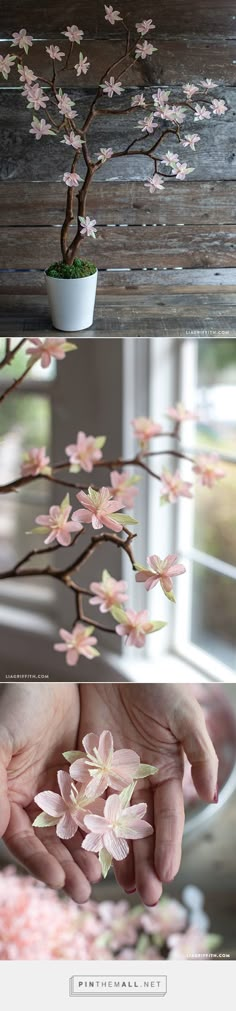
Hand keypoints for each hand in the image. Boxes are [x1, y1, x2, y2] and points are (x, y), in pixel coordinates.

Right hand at [0, 683, 100, 901]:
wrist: (49, 673)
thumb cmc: (14, 706)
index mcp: (7, 796)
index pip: (23, 839)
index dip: (39, 862)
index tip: (59, 882)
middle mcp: (34, 797)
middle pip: (51, 842)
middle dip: (67, 867)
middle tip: (87, 891)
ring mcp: (61, 786)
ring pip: (76, 828)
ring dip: (88, 853)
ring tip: (104, 876)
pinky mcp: (86, 773)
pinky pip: (97, 803)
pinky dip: (105, 824)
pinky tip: (119, 841)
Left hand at [79, 683, 217, 905]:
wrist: (117, 665)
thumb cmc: (158, 687)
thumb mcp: (184, 717)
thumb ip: (199, 754)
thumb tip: (212, 796)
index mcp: (169, 772)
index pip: (168, 816)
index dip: (169, 845)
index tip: (168, 874)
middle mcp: (141, 781)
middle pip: (142, 829)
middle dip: (146, 862)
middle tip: (146, 895)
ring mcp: (113, 777)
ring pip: (113, 824)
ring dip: (117, 855)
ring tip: (121, 887)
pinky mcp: (85, 768)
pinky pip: (85, 802)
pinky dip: (85, 828)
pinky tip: (84, 853)